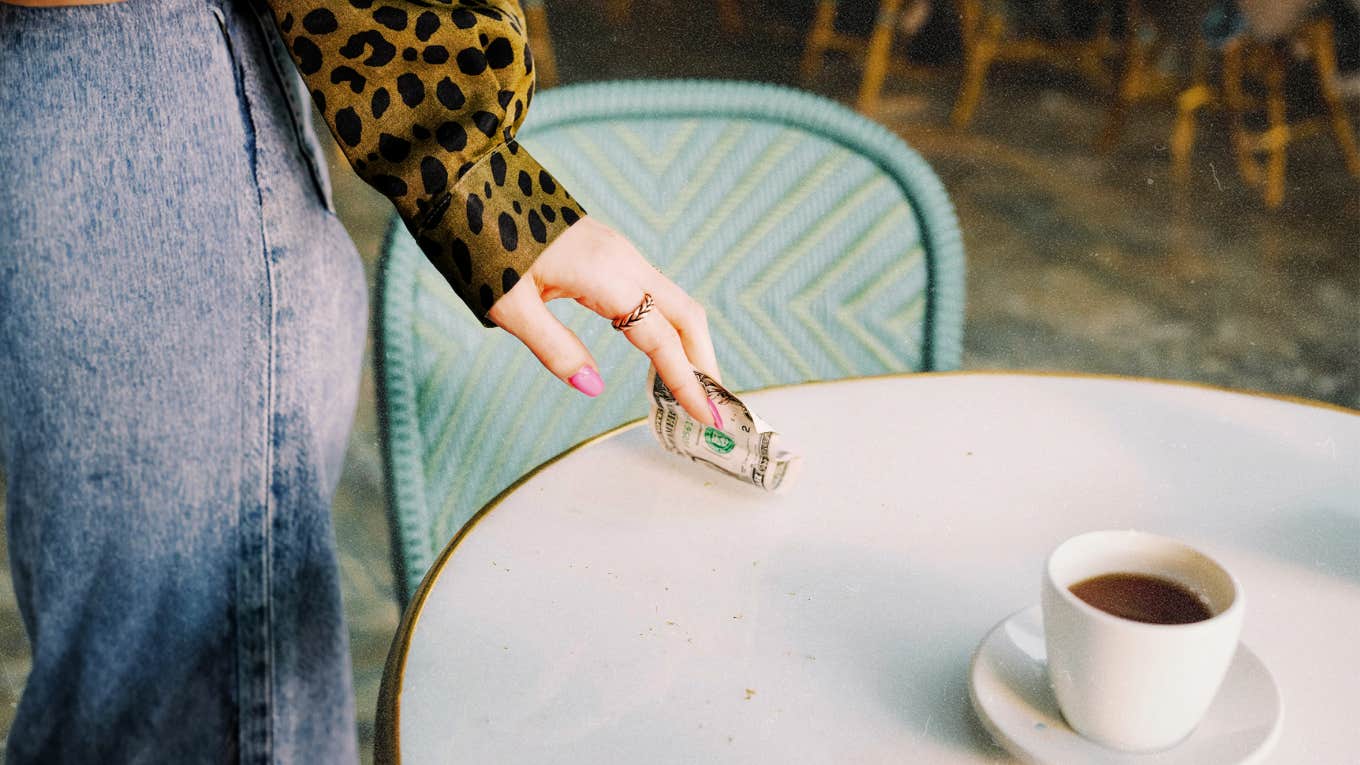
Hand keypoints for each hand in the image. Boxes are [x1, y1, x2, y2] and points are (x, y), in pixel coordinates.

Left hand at [486, 215, 722, 427]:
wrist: (467, 185)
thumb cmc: (481, 245)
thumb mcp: (509, 307)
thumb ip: (555, 348)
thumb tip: (593, 386)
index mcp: (607, 276)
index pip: (661, 339)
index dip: (686, 382)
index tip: (706, 417)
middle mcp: (625, 260)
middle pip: (686, 315)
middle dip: (704, 361)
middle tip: (712, 407)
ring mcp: (619, 251)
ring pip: (673, 300)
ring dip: (688, 342)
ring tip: (690, 386)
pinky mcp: (609, 249)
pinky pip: (654, 290)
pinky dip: (667, 324)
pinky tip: (657, 349)